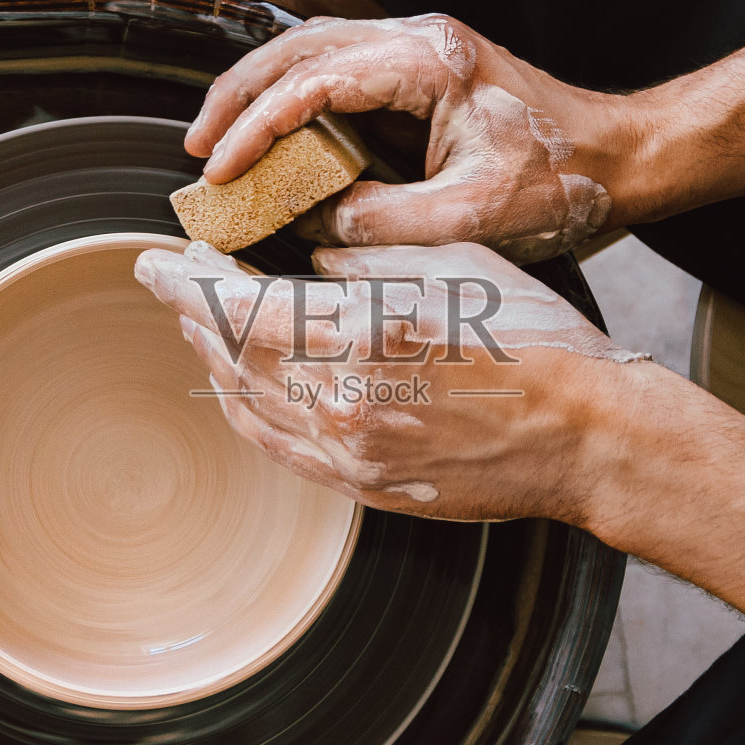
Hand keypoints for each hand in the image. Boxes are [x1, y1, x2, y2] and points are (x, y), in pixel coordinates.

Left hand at [133, 239, 647, 520]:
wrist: (589, 438)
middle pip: (232, 354)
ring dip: (212, 359)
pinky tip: (235, 386)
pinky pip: (281, 448)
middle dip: (191, 312)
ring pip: (248, 404)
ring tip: (197, 323)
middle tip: (172, 279)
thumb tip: (310, 265)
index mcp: (368, 335)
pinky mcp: (367, 485)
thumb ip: (367, 261)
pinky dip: (245, 412)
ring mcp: (353, 453)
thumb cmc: (538, 342)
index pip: (240, 306)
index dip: (186, 281)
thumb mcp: (455, 266)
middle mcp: (347, 401)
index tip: (155, 258)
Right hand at [184, 15, 622, 262]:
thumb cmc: (563, 183)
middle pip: (296, 46)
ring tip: (220, 143)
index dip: (256, 127)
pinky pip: (340, 68)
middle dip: (237, 97)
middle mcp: (420, 40)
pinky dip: (295, 98)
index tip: (219, 171)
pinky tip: (274, 135)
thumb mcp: (468, 218)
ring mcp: (422, 49)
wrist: (623, 159)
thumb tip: (315, 225)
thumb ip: (381, 222)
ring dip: (261, 93)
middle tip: (197, 151)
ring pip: (312, 50)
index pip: (313, 79)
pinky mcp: (425, 72)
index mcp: (429, 63)